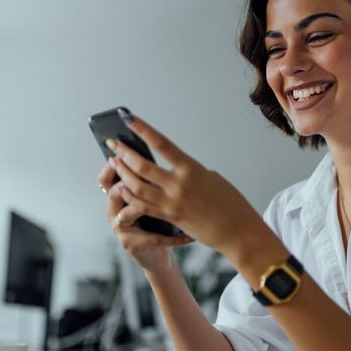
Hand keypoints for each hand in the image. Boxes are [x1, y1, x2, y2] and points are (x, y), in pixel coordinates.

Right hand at [97, 161, 191, 273]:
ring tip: (163, 203)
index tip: (127, 154)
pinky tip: (187, 236)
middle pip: (114, 192)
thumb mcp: (153, 199)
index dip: (113, 167)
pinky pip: (151, 238)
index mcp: (118, 198)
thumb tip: (163, 158)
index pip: (106, 179)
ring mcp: (121, 229)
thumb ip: (152, 182)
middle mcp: (114, 212)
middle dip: (128, 179)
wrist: (157, 255)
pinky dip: (171, 237)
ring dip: (144, 206)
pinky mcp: (131, 245)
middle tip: (145, 174)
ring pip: (128, 213)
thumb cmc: (157, 223)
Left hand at [105, 113, 265, 258]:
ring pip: (137, 186)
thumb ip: (188, 171)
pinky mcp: (169, 218)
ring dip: (123, 173)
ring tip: (114, 163)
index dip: (143, 130)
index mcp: (191, 169)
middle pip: (142, 166)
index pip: (162, 144)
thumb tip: (171, 169)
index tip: (128, 118)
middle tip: (113, 144)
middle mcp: (179, 185)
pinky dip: (129, 195)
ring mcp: (172, 203)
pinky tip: (121, 188)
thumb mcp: (211, 178)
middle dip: (124, 153)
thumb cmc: (229, 202)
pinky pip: (142, 206)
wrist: (237, 231)